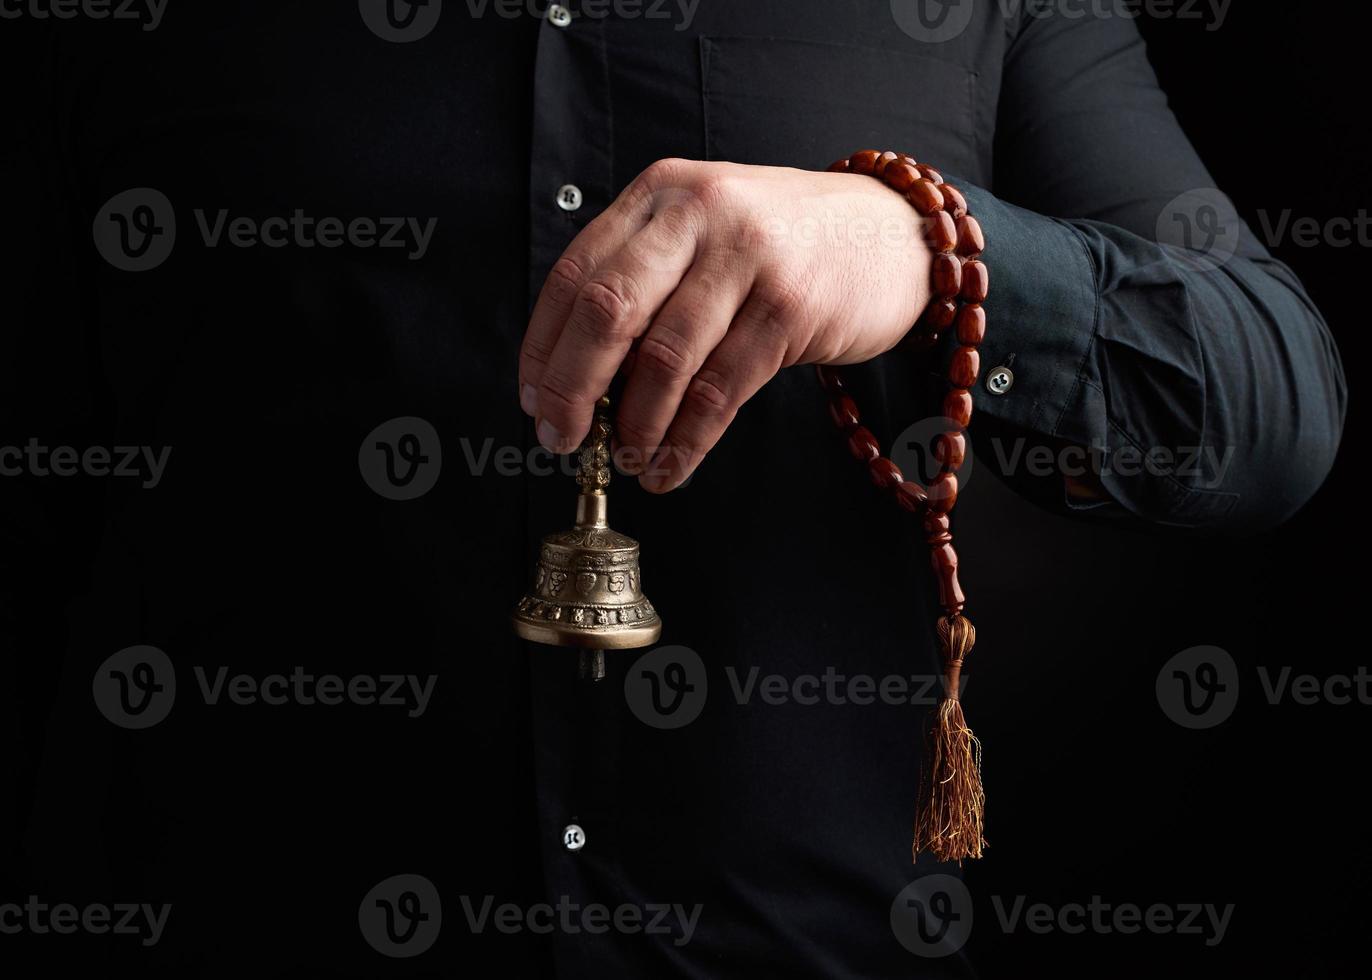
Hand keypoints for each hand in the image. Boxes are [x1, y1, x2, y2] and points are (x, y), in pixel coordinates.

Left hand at [518, 158, 933, 490]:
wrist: (897, 234)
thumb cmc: (787, 243)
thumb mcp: (706, 230)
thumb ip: (646, 278)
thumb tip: (581, 374)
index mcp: (662, 193)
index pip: (576, 273)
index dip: (544, 346)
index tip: (534, 399)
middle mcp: (700, 214)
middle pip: (608, 311)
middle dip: (573, 388)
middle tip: (562, 439)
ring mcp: (749, 258)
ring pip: (665, 360)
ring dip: (635, 427)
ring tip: (627, 462)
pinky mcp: (791, 309)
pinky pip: (720, 391)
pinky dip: (687, 441)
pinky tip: (670, 466)